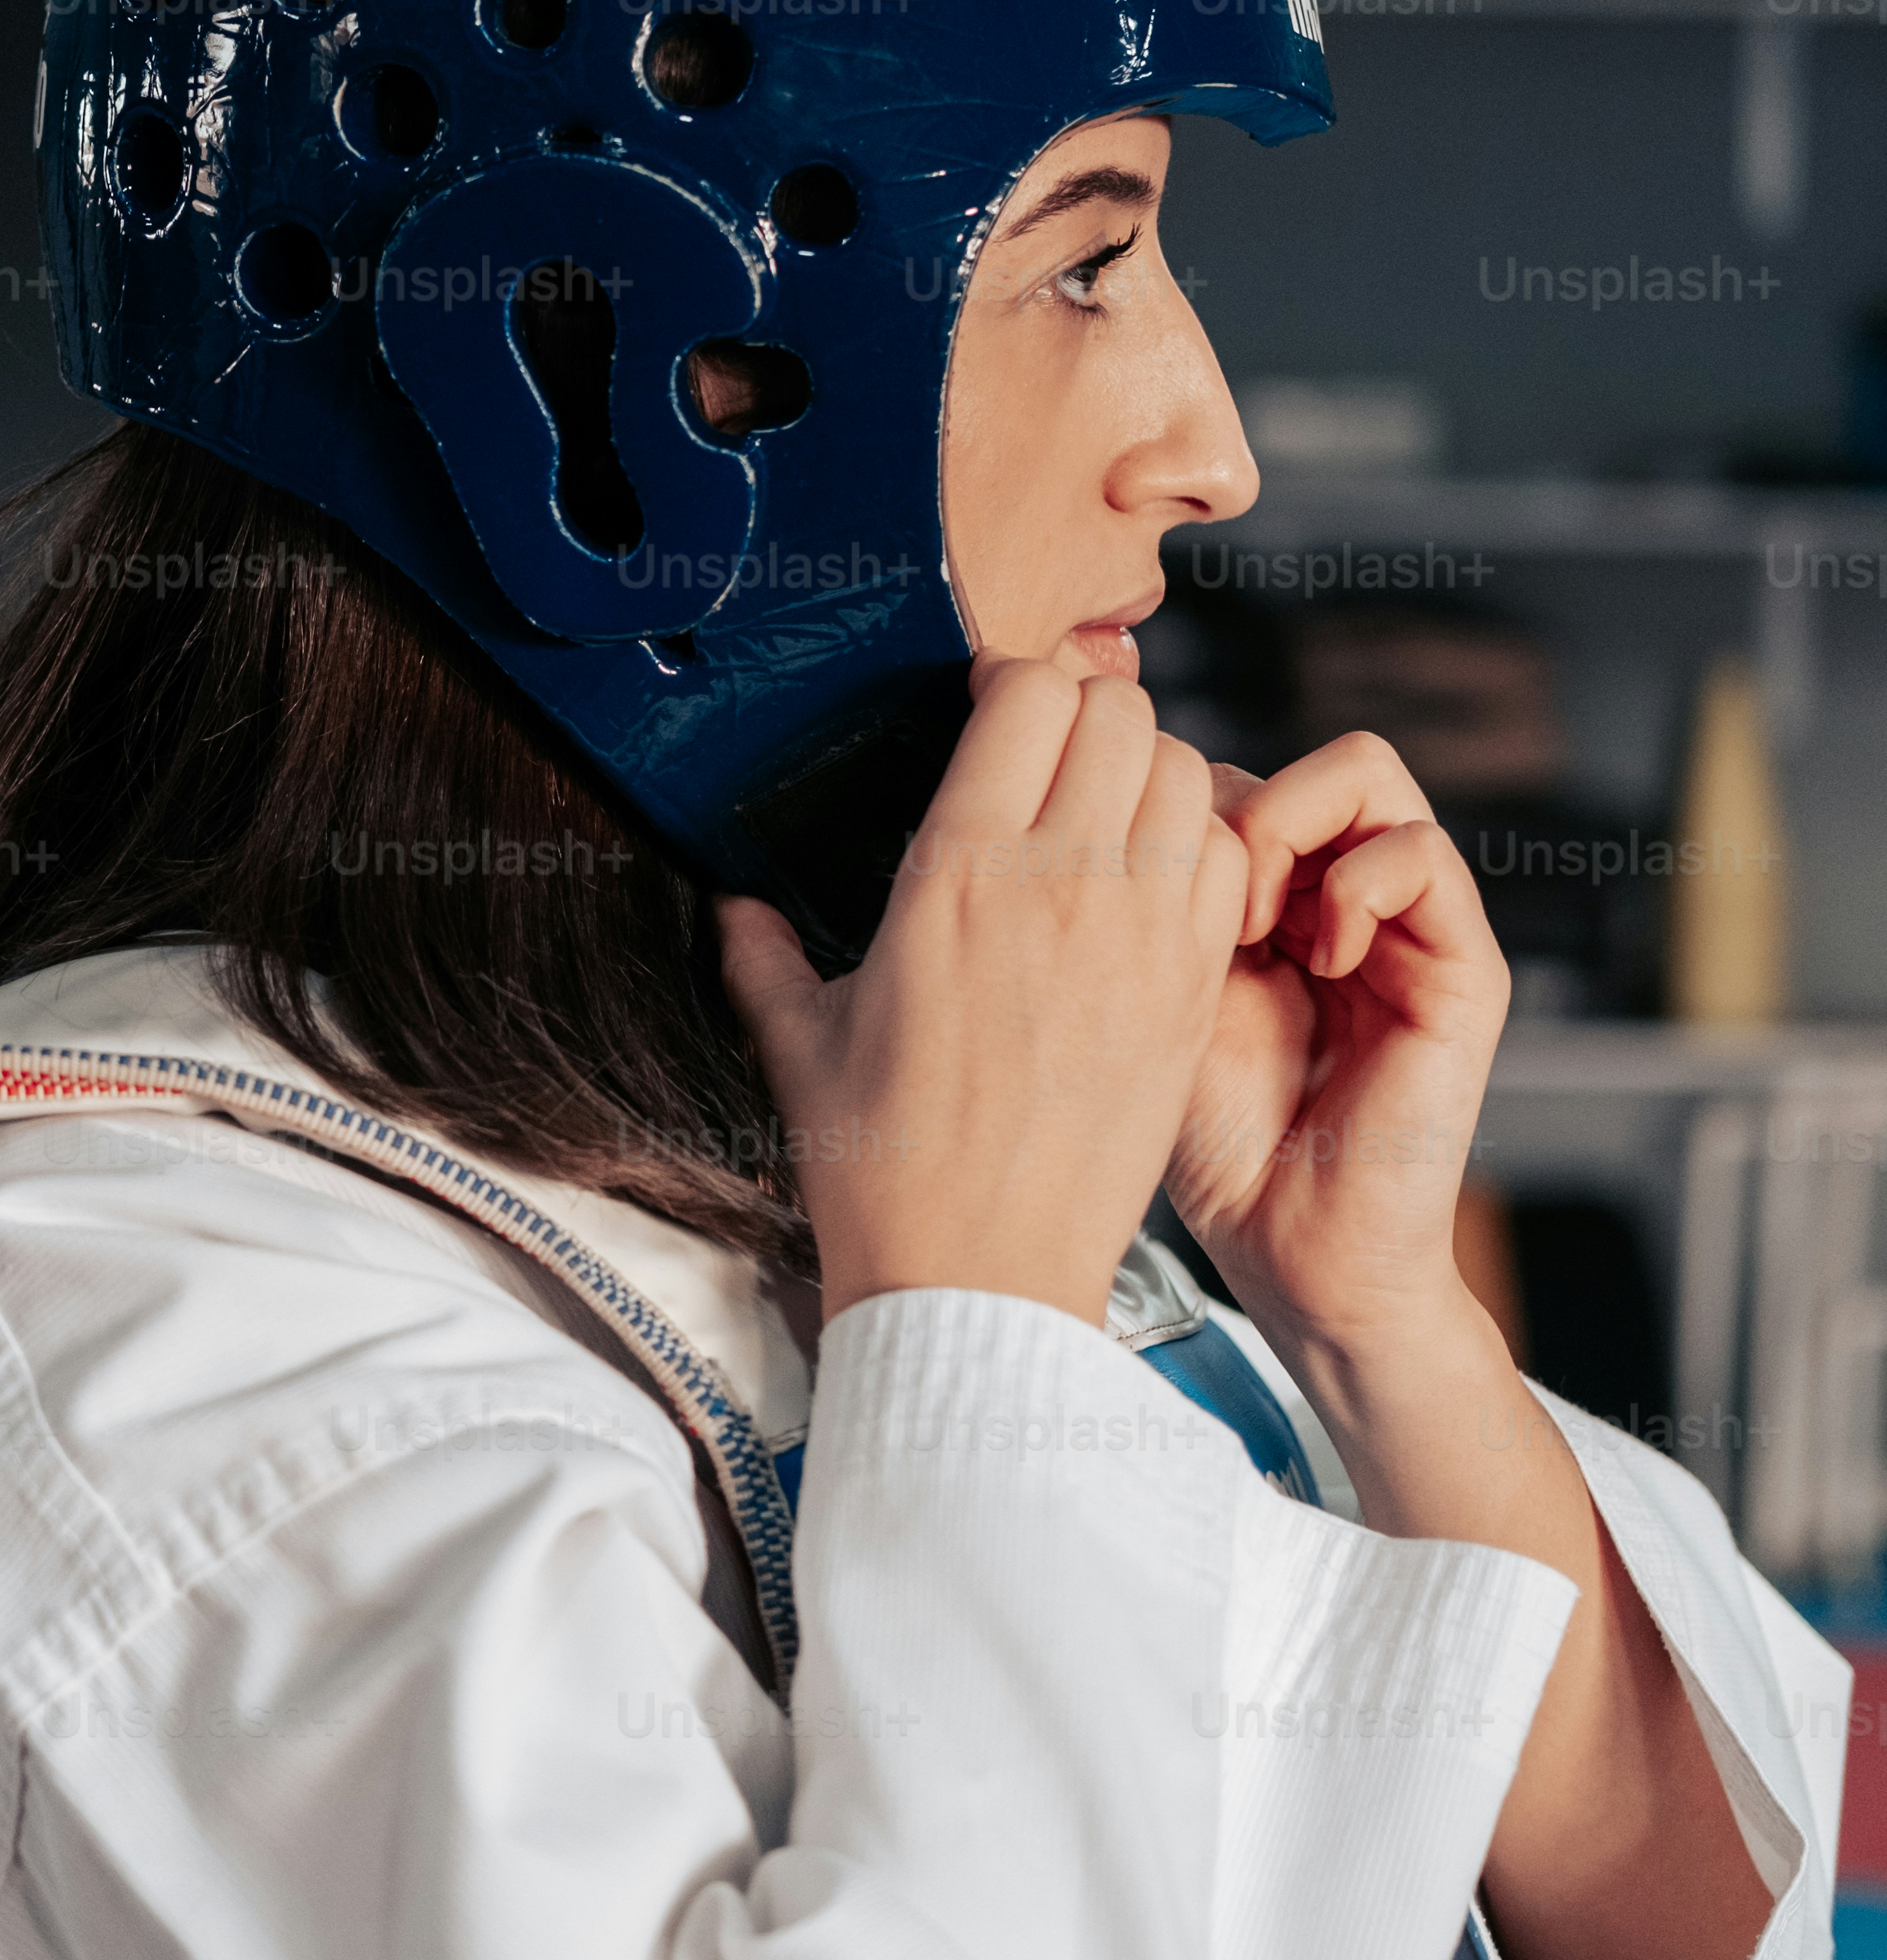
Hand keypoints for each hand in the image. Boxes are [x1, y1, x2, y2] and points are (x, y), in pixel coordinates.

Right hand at [718, 654, 1248, 1325]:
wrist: (979, 1278)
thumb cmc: (882, 1164)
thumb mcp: (798, 1041)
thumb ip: (763, 952)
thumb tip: (734, 905)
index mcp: (956, 876)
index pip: (1029, 692)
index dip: (1011, 681)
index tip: (988, 712)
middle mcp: (1061, 886)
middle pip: (1119, 710)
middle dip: (1082, 711)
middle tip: (1050, 756)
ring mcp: (1141, 935)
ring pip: (1187, 769)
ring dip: (1148, 769)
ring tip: (1107, 810)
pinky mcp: (1191, 988)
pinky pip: (1226, 860)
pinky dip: (1201, 844)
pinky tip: (1154, 880)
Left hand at [1161, 732, 1509, 1361]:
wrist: (1291, 1251)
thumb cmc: (1221, 1140)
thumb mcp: (1170, 983)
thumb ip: (1174, 887)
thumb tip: (1153, 786)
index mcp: (1282, 904)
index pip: (1244, 777)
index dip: (1187, 808)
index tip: (1151, 889)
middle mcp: (1353, 903)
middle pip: (1307, 759)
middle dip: (1243, 804)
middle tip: (1211, 897)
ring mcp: (1415, 931)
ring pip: (1368, 775)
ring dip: (1292, 830)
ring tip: (1261, 923)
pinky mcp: (1465, 970)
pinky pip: (1423, 852)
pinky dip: (1360, 881)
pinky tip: (1320, 956)